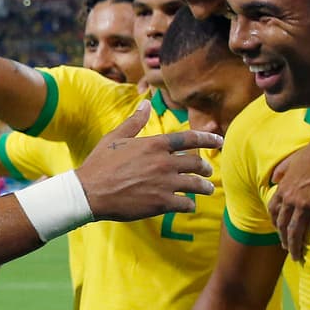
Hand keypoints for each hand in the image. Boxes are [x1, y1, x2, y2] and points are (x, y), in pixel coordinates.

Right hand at [76, 101, 220, 221]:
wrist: (90, 192)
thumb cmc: (100, 163)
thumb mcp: (115, 137)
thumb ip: (135, 121)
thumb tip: (145, 104)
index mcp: (155, 144)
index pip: (190, 138)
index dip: (208, 139)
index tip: (219, 140)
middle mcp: (164, 162)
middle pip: (197, 162)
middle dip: (206, 168)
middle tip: (209, 171)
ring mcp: (164, 183)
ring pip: (196, 184)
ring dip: (205, 187)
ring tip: (208, 189)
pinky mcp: (161, 203)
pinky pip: (186, 204)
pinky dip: (190, 204)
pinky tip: (188, 205)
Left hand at [268, 138, 309, 267]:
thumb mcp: (291, 161)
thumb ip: (281, 171)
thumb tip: (273, 178)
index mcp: (283, 189)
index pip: (274, 212)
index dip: (276, 224)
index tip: (279, 232)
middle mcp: (290, 199)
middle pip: (284, 226)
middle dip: (285, 240)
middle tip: (288, 250)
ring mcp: (304, 205)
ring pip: (297, 232)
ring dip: (296, 248)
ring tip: (297, 258)